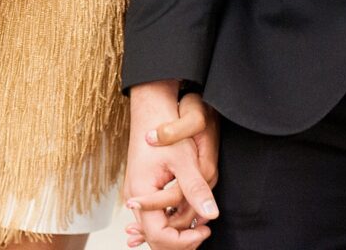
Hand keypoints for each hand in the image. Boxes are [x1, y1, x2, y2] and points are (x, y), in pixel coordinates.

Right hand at [123, 81, 216, 248]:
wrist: (149, 109)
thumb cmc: (163, 127)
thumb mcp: (184, 159)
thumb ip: (196, 188)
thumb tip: (211, 213)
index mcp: (141, 192)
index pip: (158, 235)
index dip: (182, 240)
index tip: (204, 230)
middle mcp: (135, 196)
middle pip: (155, 236)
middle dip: (181, 239)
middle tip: (206, 229)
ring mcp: (138, 193)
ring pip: (156, 226)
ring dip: (179, 228)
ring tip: (202, 221)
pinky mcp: (144, 189)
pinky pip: (156, 214)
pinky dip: (172, 218)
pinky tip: (189, 216)